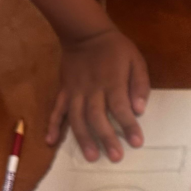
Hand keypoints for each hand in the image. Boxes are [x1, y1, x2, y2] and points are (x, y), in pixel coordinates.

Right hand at [46, 28, 150, 161]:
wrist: (85, 32)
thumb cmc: (115, 49)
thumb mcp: (136, 61)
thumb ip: (139, 85)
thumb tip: (139, 109)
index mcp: (112, 82)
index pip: (121, 108)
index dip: (129, 125)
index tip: (137, 142)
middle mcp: (92, 90)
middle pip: (97, 116)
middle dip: (106, 138)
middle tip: (115, 157)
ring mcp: (75, 91)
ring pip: (77, 117)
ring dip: (83, 138)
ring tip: (90, 157)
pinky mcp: (64, 91)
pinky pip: (56, 109)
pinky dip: (53, 125)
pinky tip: (50, 142)